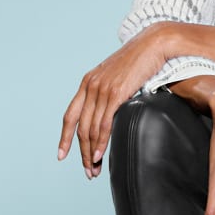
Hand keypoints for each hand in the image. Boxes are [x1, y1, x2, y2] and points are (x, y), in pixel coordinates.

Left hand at [58, 25, 167, 176]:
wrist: (152, 44)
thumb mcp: (117, 76)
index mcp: (87, 83)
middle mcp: (90, 87)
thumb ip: (109, 92)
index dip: (64, 138)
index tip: (62, 155)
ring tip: (95, 168)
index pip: (70, 116)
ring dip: (91, 152)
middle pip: (79, 127)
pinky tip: (101, 155)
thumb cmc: (139, 60)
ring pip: (90, 129)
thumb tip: (111, 110)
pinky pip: (104, 124)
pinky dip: (101, 142)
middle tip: (87, 170)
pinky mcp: (115, 93)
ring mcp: (101, 90)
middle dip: (81, 152)